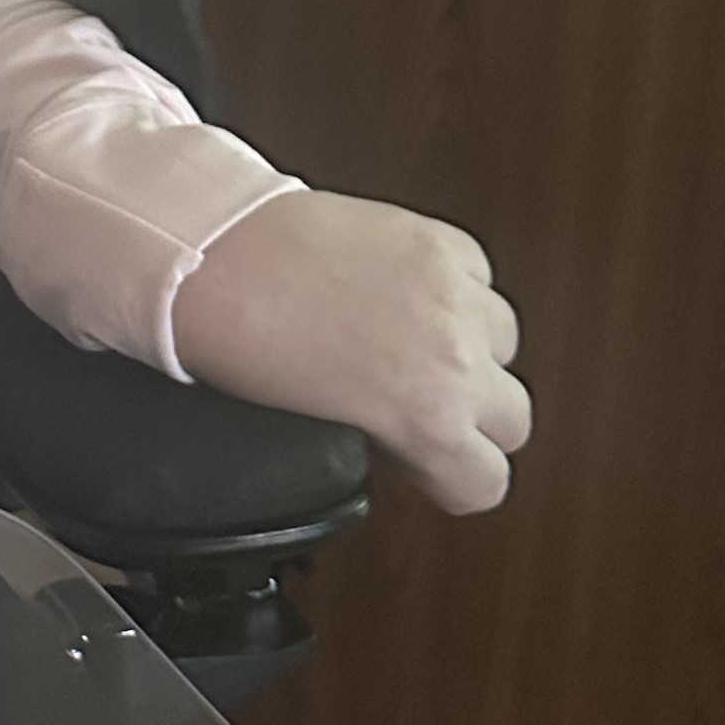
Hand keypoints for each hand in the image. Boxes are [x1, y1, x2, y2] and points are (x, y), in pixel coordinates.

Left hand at [169, 193, 529, 516]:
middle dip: (470, 420)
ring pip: (505, 342)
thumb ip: (386, 442)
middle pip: (511, 418)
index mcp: (429, 419)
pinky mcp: (440, 242)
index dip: (450, 480)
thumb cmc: (242, 341)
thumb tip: (401, 450)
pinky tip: (402, 292)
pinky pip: (478, 276)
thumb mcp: (321, 429)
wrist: (213, 257)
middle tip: (418, 407)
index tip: (425, 467)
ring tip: (409, 343)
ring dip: (471, 349)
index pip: (486, 483)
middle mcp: (457, 359)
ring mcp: (455, 295)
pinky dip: (453, 286)